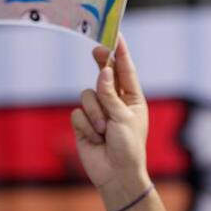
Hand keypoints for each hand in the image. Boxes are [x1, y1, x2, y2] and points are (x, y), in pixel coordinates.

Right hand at [71, 35, 150, 204]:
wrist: (116, 175)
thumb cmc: (128, 147)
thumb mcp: (124, 118)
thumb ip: (111, 94)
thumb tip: (104, 70)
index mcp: (133, 99)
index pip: (126, 71)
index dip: (121, 53)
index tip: (117, 35)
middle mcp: (115, 102)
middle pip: (104, 75)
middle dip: (101, 65)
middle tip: (97, 50)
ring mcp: (98, 112)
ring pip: (87, 95)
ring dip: (95, 114)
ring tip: (104, 131)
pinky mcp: (83, 123)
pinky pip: (77, 113)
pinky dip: (85, 126)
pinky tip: (94, 139)